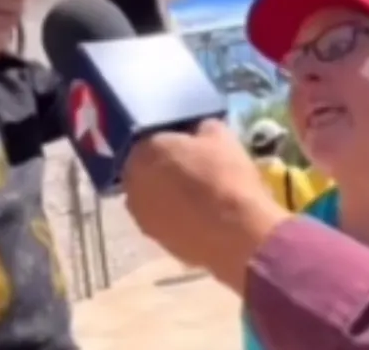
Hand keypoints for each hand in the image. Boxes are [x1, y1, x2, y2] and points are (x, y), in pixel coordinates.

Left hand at [123, 119, 290, 291]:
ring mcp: (140, 215)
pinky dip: (175, 218)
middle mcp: (132, 182)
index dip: (172, 144)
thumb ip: (202, 129)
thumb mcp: (222, 136)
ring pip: (152, 197)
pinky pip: (162, 221)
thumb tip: (199, 134)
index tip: (190, 148)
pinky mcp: (153, 240)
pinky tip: (198, 219)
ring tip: (196, 198)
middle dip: (164, 169)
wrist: (236, 233)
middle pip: (146, 170)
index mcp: (143, 150)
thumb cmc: (225, 176)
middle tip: (192, 172)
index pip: (152, 140)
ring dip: (167, 195)